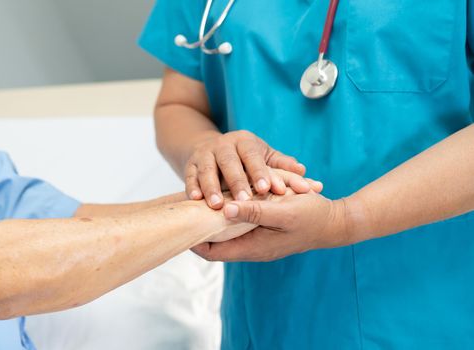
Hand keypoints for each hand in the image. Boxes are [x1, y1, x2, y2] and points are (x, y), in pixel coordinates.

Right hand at [185, 130, 308, 208]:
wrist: (213, 150)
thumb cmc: (246, 158)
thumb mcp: (264, 157)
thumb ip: (281, 165)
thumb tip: (303, 171)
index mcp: (244, 141)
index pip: (253, 155)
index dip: (259, 171)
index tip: (266, 188)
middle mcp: (223, 145)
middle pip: (229, 162)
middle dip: (236, 181)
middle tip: (245, 201)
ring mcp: (204, 154)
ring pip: (207, 169)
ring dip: (211, 187)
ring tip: (218, 205)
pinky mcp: (190, 164)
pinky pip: (189, 175)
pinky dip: (192, 187)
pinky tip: (195, 200)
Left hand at [193, 192, 352, 261]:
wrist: (335, 222)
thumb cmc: (312, 217)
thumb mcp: (283, 211)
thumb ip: (254, 211)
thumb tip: (225, 209)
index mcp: (253, 248)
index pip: (212, 251)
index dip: (193, 239)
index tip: (181, 221)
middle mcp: (251, 247)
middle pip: (215, 243)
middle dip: (201, 227)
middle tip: (187, 207)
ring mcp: (257, 240)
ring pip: (226, 232)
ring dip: (215, 218)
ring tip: (201, 200)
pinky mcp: (263, 230)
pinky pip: (239, 225)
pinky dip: (230, 212)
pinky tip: (225, 196)